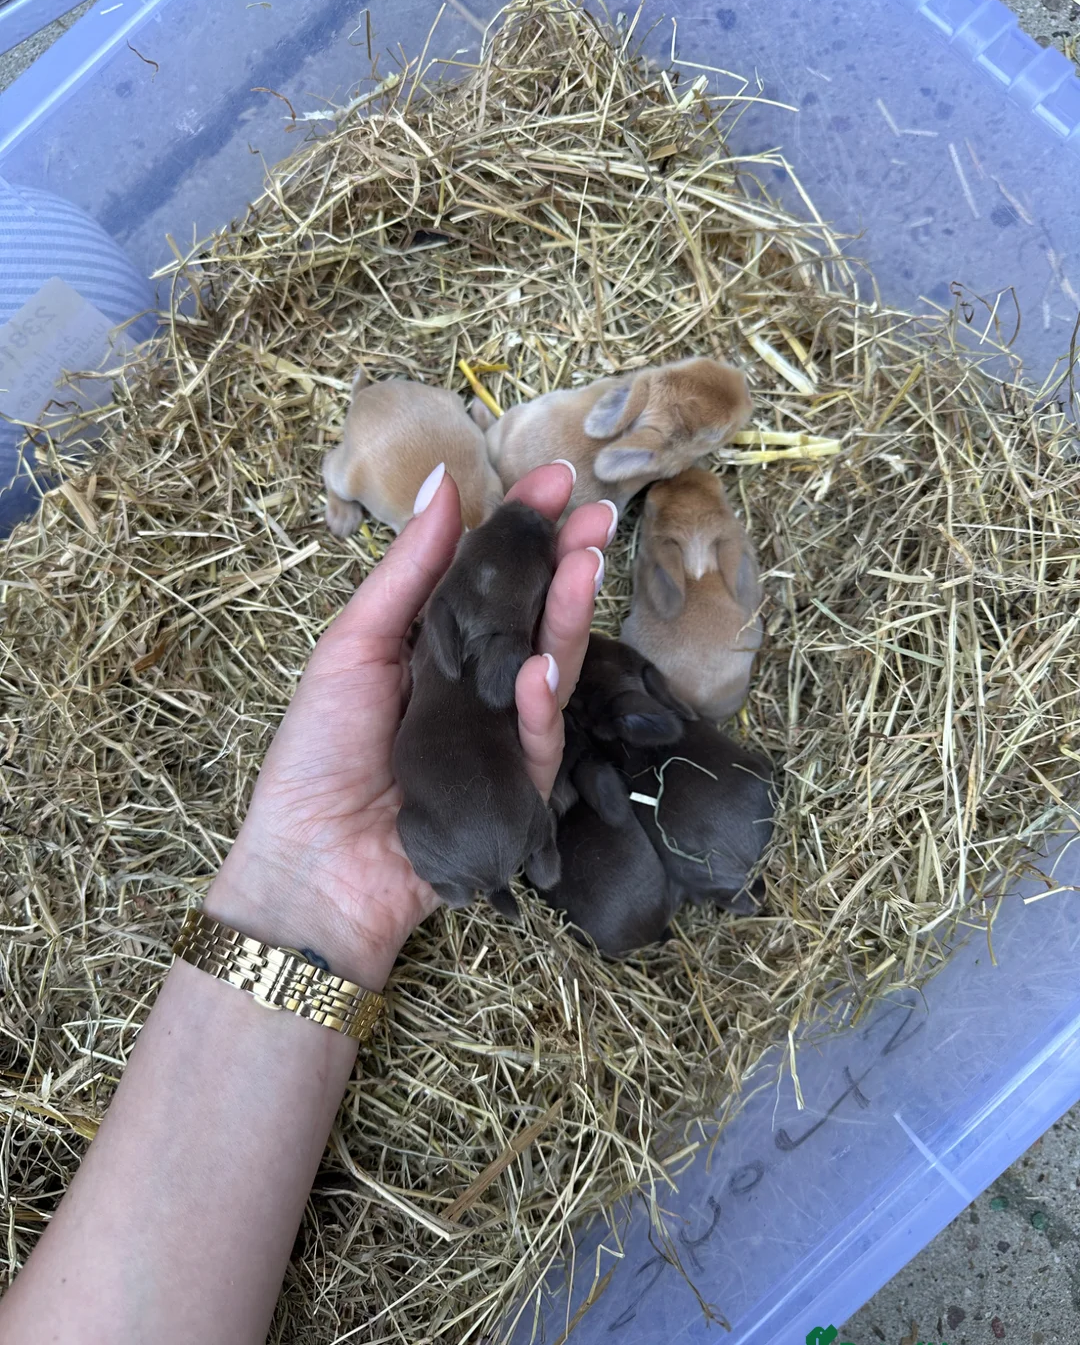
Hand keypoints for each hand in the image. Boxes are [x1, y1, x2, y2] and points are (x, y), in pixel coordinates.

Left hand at [205, 463, 615, 988]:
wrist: (313, 863)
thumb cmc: (317, 755)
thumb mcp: (354, 646)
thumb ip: (407, 570)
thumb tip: (444, 481)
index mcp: (433, 644)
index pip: (491, 576)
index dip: (524, 529)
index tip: (555, 480)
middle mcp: (476, 682)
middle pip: (535, 615)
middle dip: (569, 563)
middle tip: (598, 517)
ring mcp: (501, 733)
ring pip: (553, 666)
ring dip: (571, 614)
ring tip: (587, 564)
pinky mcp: (520, 787)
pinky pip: (541, 737)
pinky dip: (544, 700)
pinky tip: (544, 664)